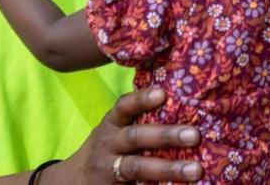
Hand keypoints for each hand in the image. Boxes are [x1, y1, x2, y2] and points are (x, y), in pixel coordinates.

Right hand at [45, 87, 202, 183]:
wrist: (74, 179)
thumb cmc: (107, 147)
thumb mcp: (114, 129)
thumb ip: (138, 119)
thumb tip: (181, 104)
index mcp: (111, 124)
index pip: (124, 107)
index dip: (142, 99)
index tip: (163, 93)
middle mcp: (109, 143)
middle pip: (135, 137)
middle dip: (164, 135)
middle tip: (194, 135)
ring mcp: (110, 168)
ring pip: (138, 167)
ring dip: (168, 168)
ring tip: (195, 169)